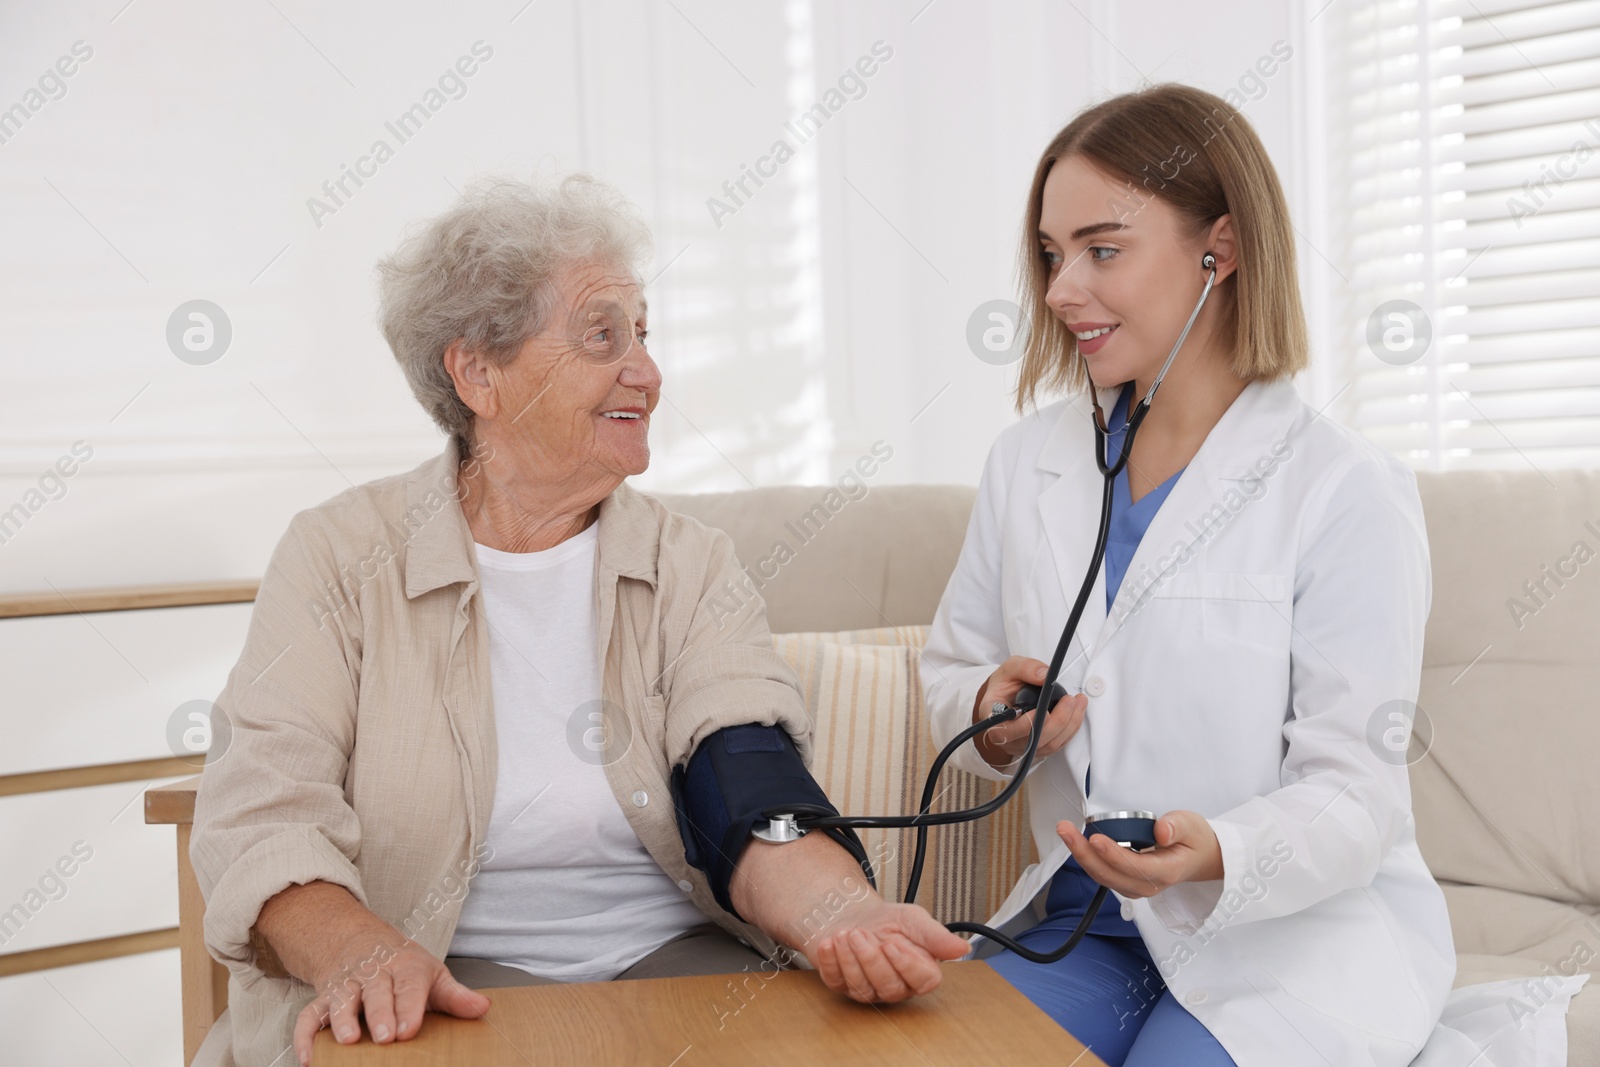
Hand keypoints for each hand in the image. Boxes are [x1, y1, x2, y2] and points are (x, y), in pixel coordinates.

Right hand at [292, 933, 489, 1064]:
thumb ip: (455, 996)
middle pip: (375, 991)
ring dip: (341, 1020)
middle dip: (380, 1013)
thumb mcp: (432, 974)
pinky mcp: (324, 998)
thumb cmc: (402, 966)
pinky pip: (309, 1015)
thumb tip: (482, 1008)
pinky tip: (309, 1057)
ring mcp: (346, 985)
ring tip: (348, 1041)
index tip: (410, 1030)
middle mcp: (373, 974)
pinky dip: (305, 1035)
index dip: (409, 1007)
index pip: (409, 986)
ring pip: (340, 999)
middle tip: (385, 1036)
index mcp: (405, 968)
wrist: (359, 941)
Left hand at [811, 900, 970, 1003]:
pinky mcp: (843, 986)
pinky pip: (836, 981)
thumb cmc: (887, 921)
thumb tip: (963, 948)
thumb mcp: (914, 920)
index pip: (923, 981)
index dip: (907, 965)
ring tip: (846, 932)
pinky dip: (830, 960)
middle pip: (889, 986)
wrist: (855, 914)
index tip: (893, 944)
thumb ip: (936, 935)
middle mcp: (895, 986)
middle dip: (871, 958)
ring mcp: (868, 990)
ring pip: (862, 987)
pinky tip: (830, 942)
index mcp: (919, 971)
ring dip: (850, 956)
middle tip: (861, 933)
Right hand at [971, 657, 1086, 769]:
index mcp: (991, 716)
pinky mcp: (1037, 747)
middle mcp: (1005, 737)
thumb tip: (1044, 676)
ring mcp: (1021, 746)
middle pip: (1031, 740)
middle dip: (1056, 721)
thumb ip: (1025, 668)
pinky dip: (1070, 729)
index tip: (1042, 711)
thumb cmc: (1006, 685)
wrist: (1008, 696)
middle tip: (1069, 701)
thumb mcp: (1011, 668)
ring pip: (1048, 745)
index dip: (1023, 726)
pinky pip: (1057, 744)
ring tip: (1077, 702)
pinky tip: (1076, 712)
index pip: (1002, 731)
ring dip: (1068, 725)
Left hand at [1055, 810, 1222, 899]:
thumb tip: (1161, 831)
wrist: (1199, 858)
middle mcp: (1148, 884)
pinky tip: (1076, 841)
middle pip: (1111, 875)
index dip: (1113, 855)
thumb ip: (1177, 827)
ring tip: (1066, 832)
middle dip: (1085, 853)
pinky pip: (1103, 874)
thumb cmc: (1194, 841)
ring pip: (1103, 876)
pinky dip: (1087, 858)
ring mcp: (1136, 885)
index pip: (1135, 867)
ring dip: (1081, 855)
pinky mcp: (1126, 881)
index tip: (1096, 839)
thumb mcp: (1193, 826)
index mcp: (1167, 871)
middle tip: (1066, 830)